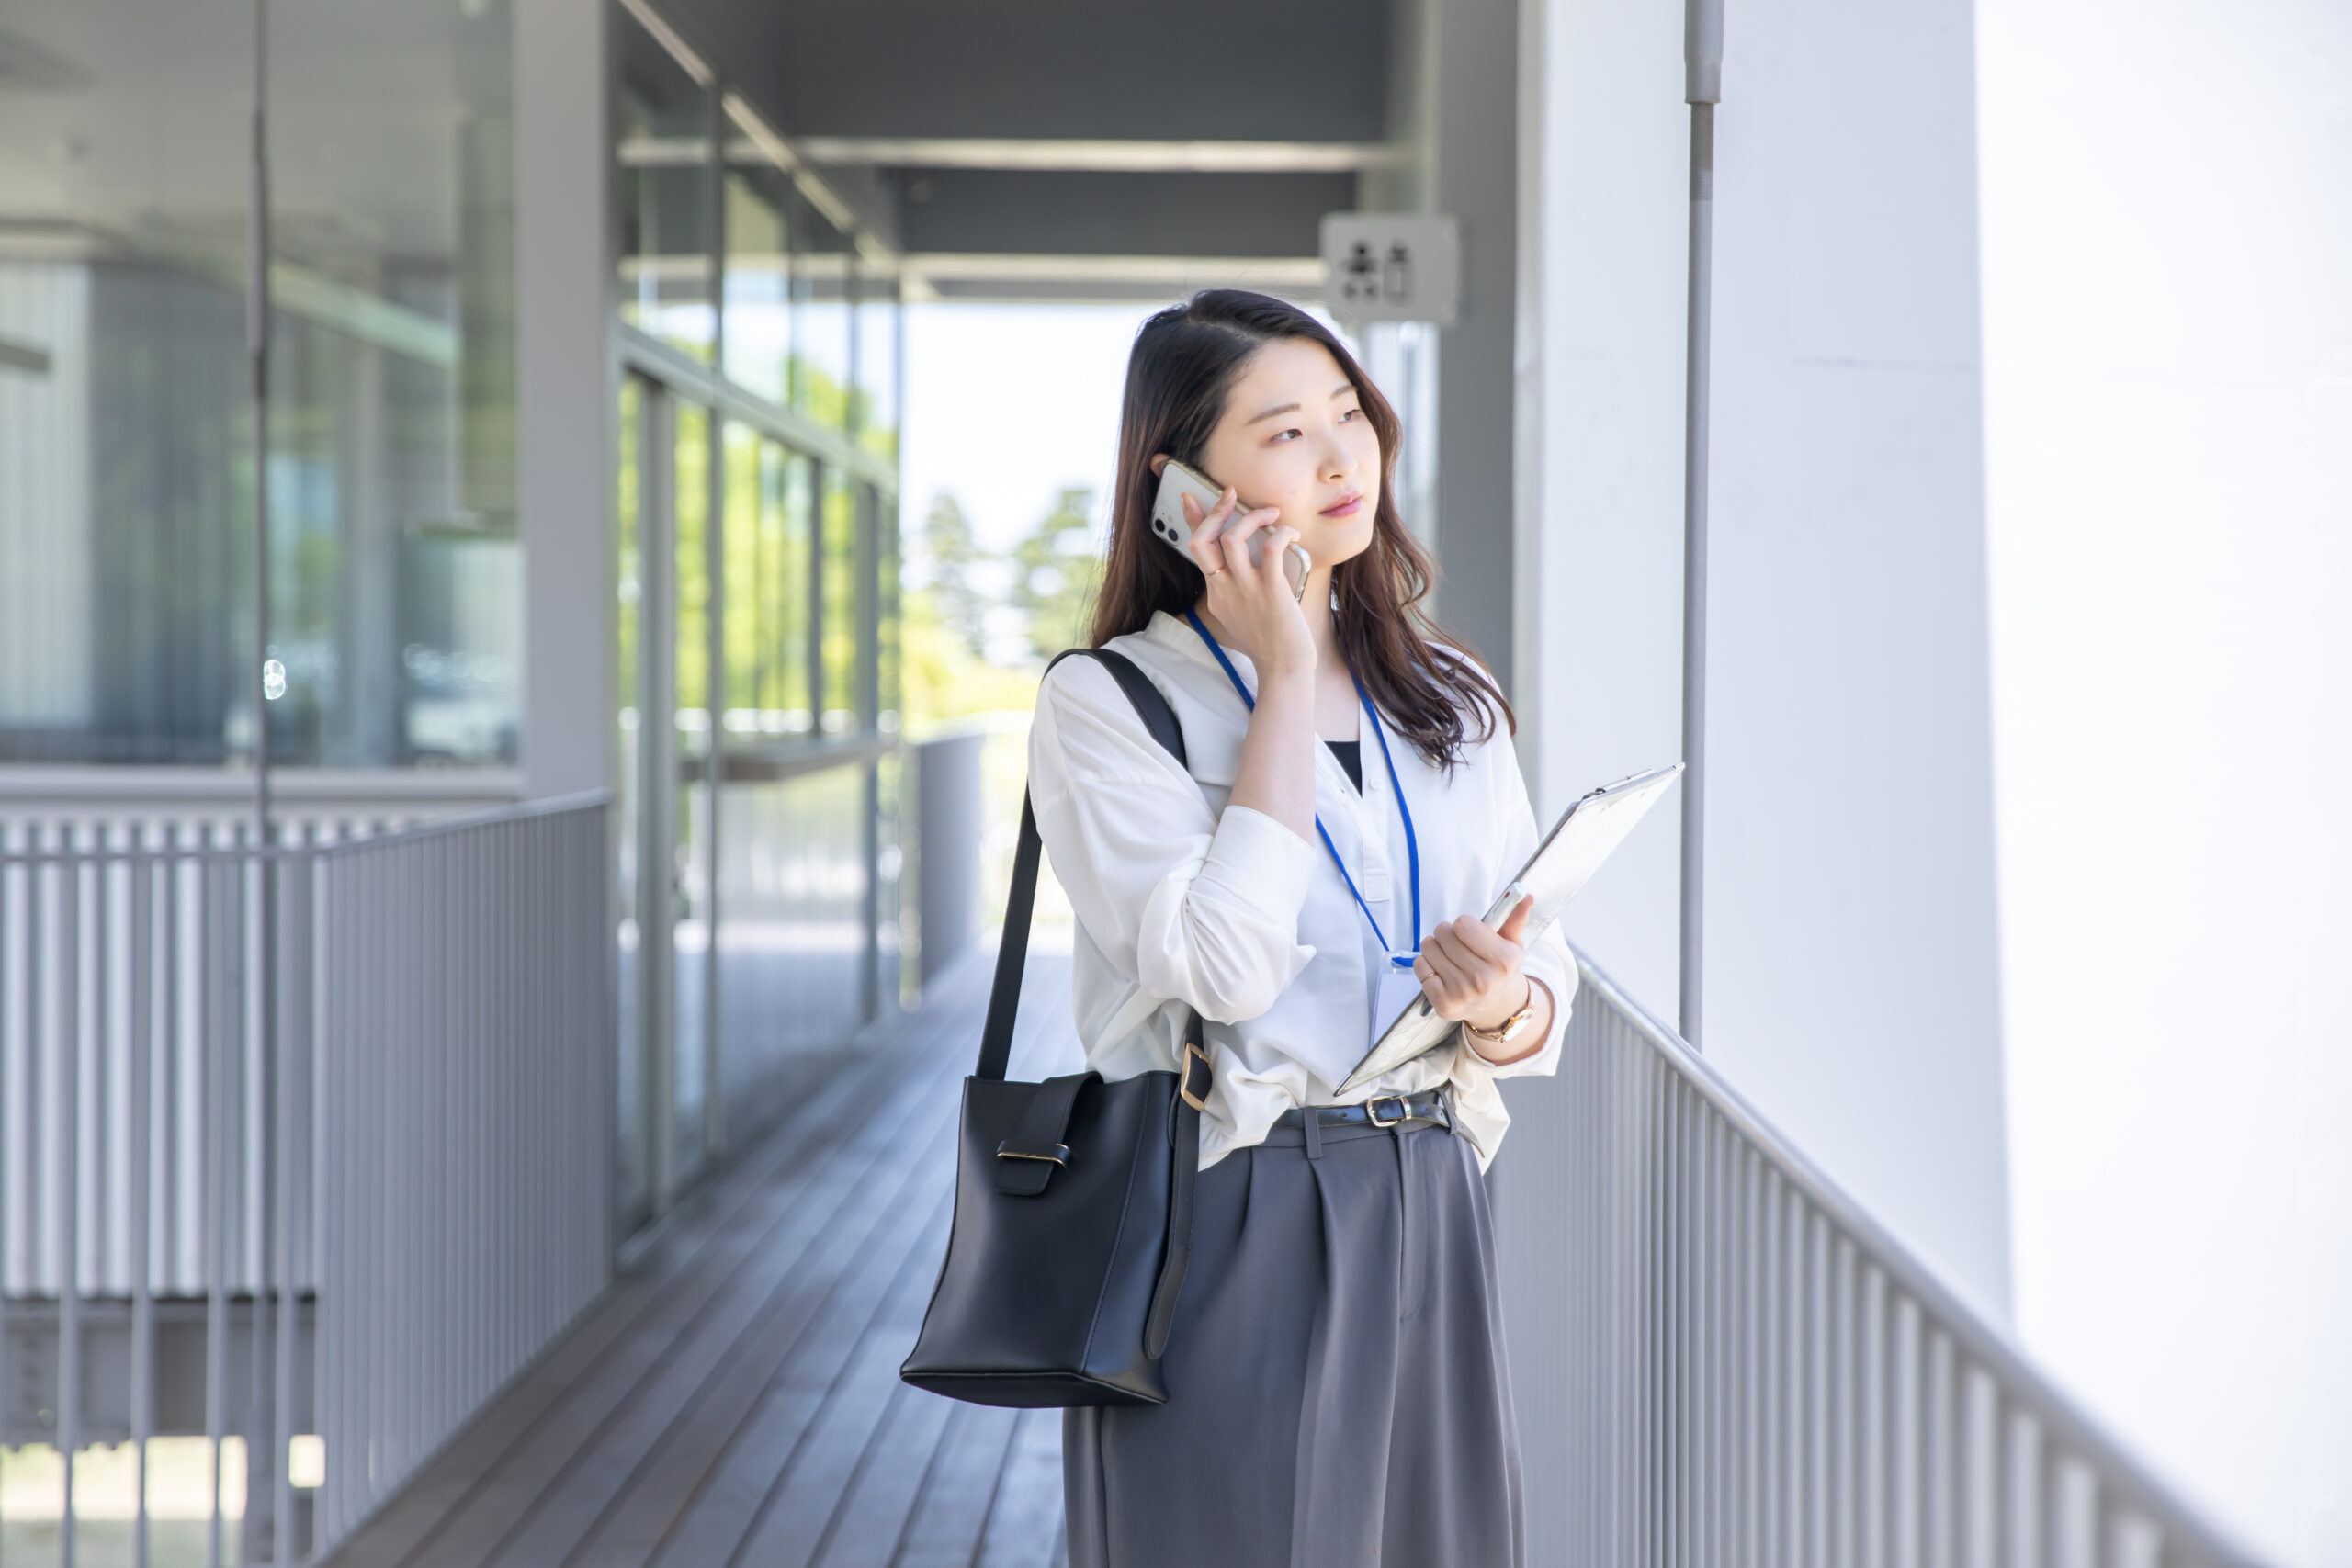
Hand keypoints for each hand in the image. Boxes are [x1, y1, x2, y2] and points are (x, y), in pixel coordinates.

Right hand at [1152, 454, 1312, 677]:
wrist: (1284, 669)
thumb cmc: (1269, 642)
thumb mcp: (1241, 615)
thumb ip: (1236, 589)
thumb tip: (1249, 560)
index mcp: (1216, 593)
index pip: (1196, 550)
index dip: (1193, 520)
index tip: (1190, 498)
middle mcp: (1225, 589)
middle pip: (1203, 541)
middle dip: (1215, 510)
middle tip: (1232, 494)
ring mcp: (1247, 590)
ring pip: (1232, 539)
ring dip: (1251, 517)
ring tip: (1271, 514)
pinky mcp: (1272, 591)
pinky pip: (1270, 550)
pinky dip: (1281, 534)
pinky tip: (1291, 535)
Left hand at [1414, 896, 1535, 1032]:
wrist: (1496, 1006)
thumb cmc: (1499, 969)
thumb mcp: (1511, 944)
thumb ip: (1514, 918)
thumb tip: (1525, 896)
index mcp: (1503, 960)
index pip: (1463, 924)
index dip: (1463, 924)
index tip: (1470, 932)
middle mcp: (1483, 979)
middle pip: (1444, 934)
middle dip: (1447, 933)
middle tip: (1457, 944)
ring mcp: (1462, 993)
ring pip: (1429, 948)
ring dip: (1435, 947)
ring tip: (1449, 956)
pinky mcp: (1443, 1003)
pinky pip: (1420, 966)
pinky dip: (1426, 964)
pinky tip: (1441, 971)